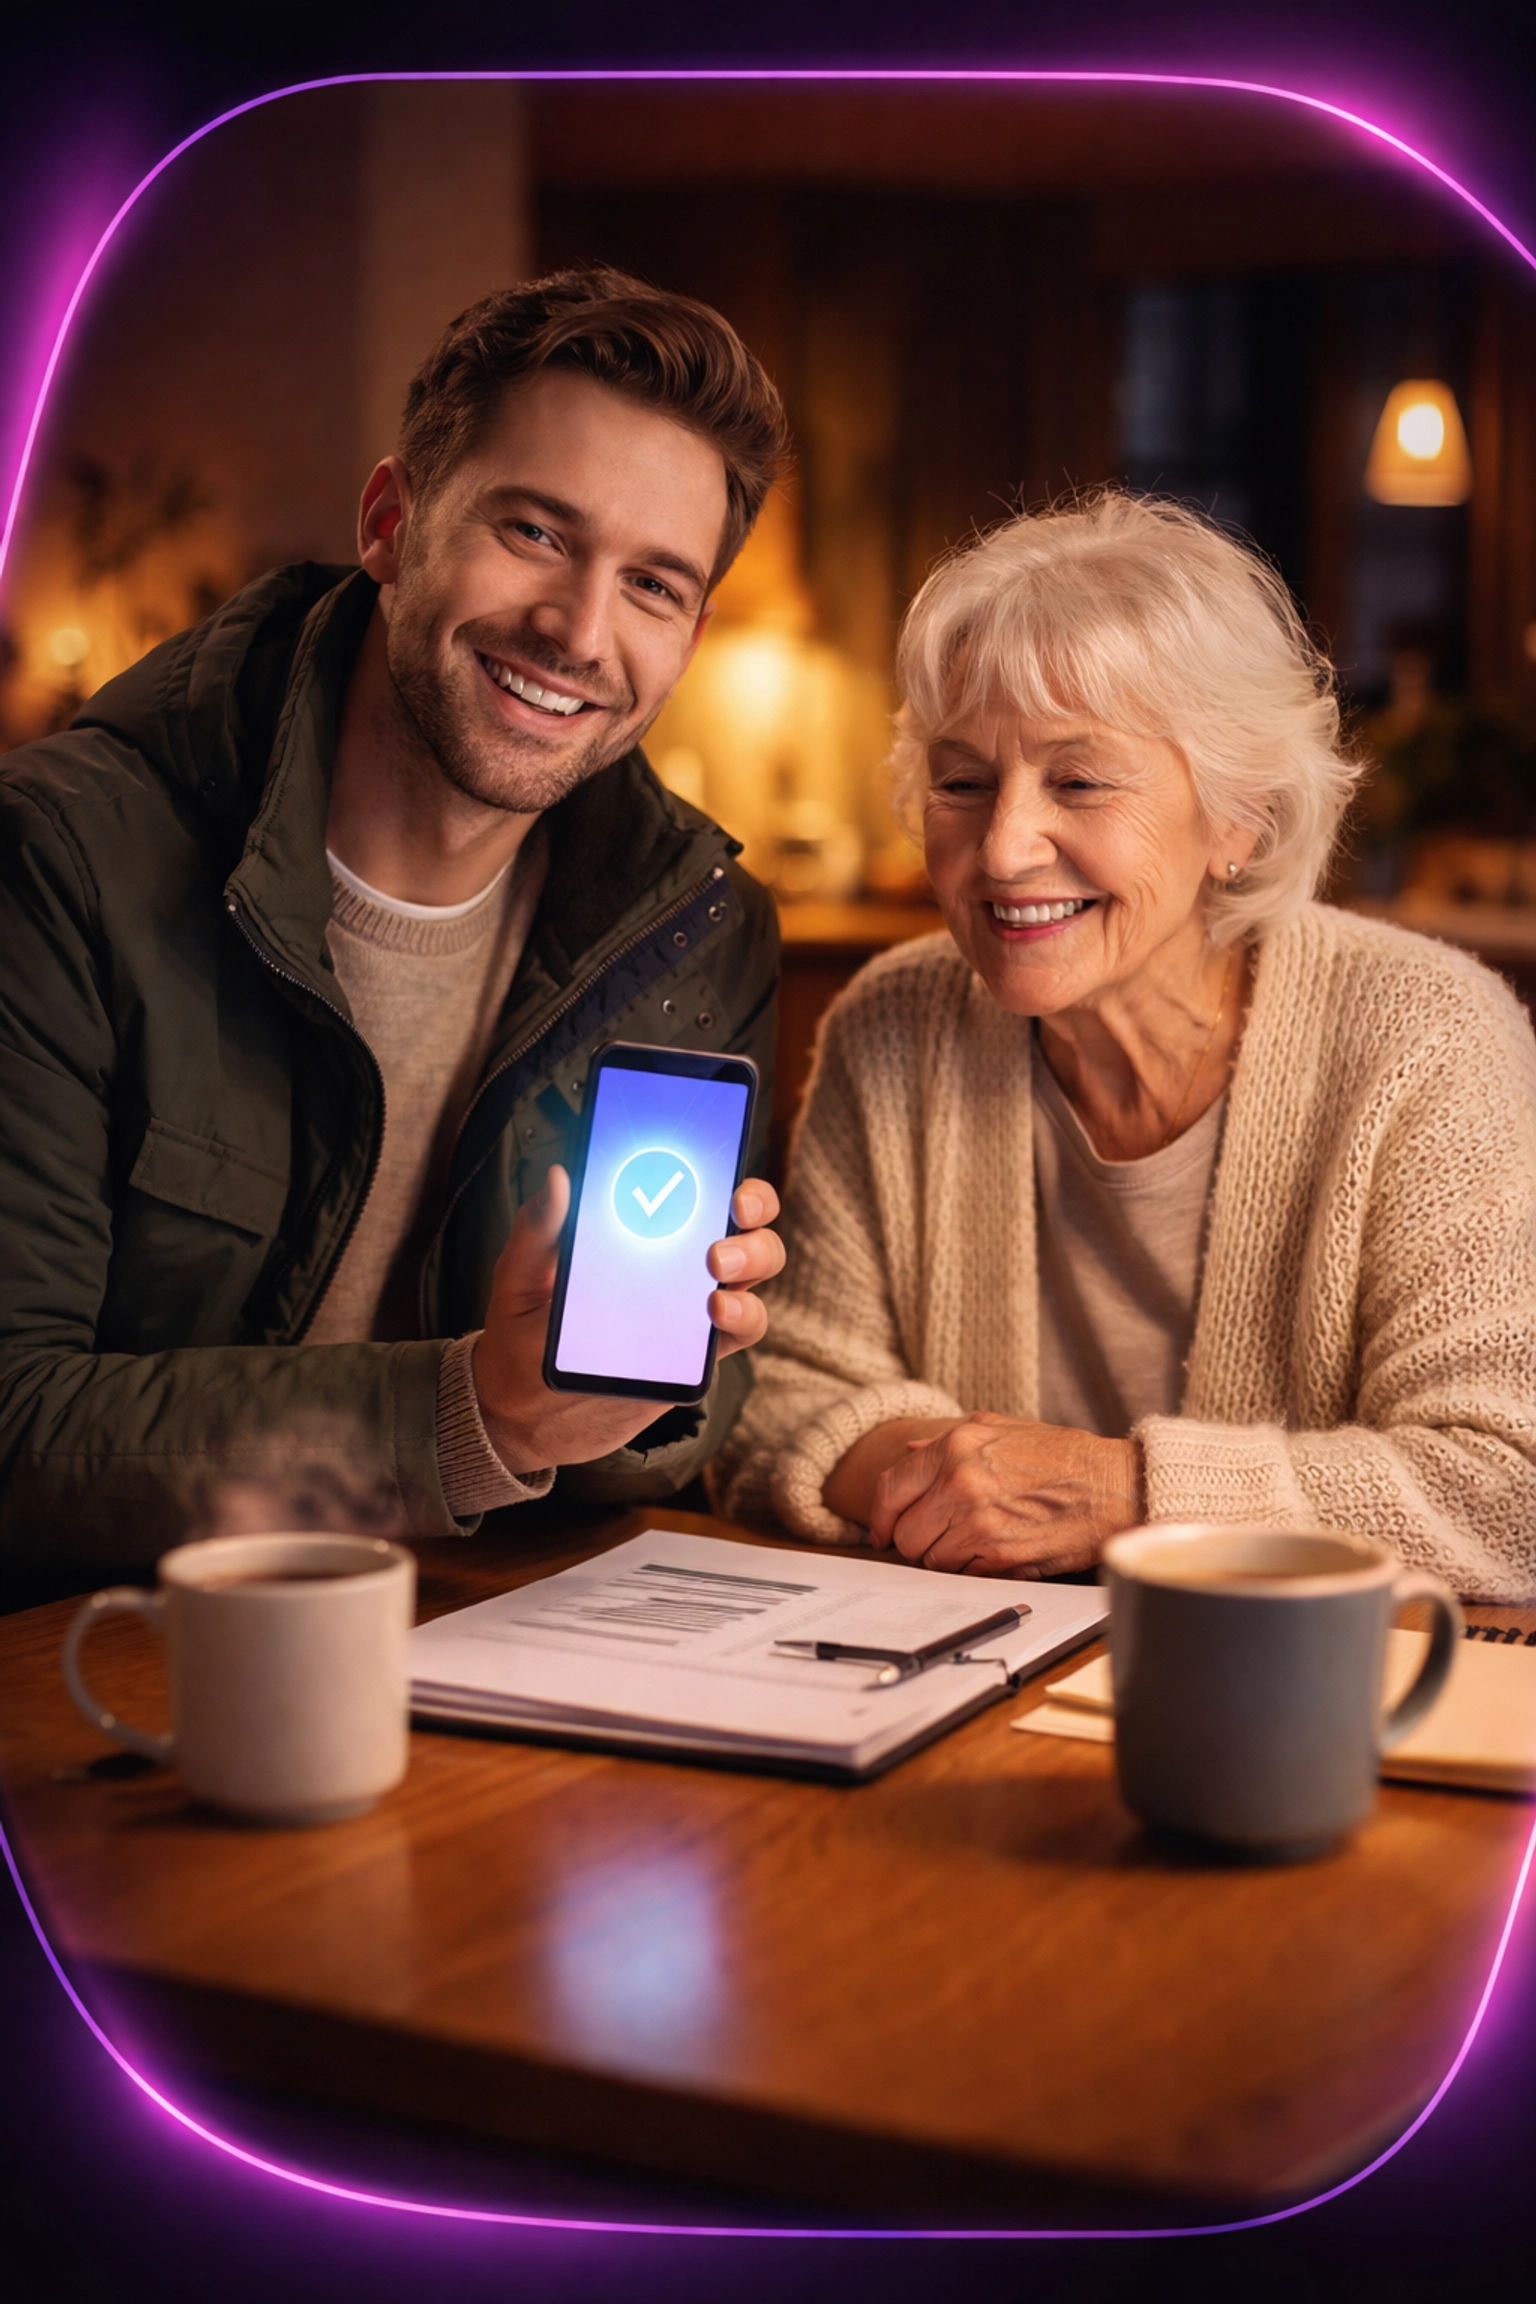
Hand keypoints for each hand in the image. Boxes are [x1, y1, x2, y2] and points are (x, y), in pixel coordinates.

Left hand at [472, 1167, 782, 1473]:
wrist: (524, 1413)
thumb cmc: (521, 1333)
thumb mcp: (520, 1276)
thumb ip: (537, 1229)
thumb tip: (558, 1176)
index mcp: (638, 1229)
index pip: (691, 1182)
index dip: (717, 1160)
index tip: (713, 1154)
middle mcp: (677, 1260)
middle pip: (742, 1218)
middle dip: (753, 1203)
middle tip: (732, 1209)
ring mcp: (693, 1305)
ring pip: (755, 1267)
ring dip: (753, 1255)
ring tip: (717, 1268)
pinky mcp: (698, 1352)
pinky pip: (743, 1326)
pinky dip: (743, 1313)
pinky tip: (716, 1311)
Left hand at [864, 1411, 1142, 1577]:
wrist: (1112, 1487)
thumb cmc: (1061, 1456)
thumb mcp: (1001, 1429)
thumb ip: (948, 1442)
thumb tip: (909, 1454)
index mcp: (956, 1446)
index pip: (890, 1489)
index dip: (882, 1517)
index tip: (883, 1531)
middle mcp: (960, 1482)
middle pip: (906, 1534)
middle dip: (919, 1540)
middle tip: (944, 1535)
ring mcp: (977, 1522)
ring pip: (930, 1560)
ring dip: (947, 1557)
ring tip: (980, 1539)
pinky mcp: (998, 1557)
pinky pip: (961, 1576)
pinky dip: (972, 1570)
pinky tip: (998, 1551)